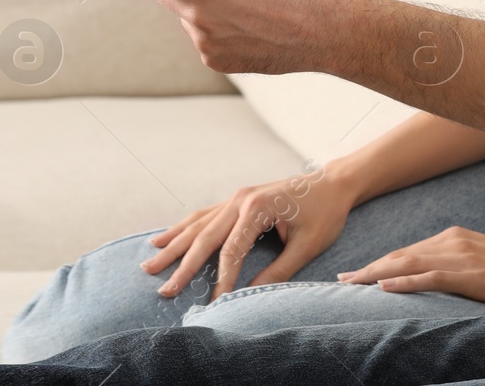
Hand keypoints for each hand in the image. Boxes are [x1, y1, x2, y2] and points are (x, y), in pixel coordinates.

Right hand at [142, 164, 351, 300]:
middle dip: (183, 265)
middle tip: (163, 289)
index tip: (214, 301)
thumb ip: (278, 270)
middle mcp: (241, 199)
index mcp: (258, 208)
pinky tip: (164, 237)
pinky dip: (184, 227)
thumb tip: (250, 295)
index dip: (222, 279)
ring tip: (149, 263)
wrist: (335, 183)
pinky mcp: (237, 199)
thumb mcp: (307, 246)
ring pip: (198, 224)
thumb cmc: (326, 213)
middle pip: (205, 237)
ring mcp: (237, 197)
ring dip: (174, 244)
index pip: (231, 251)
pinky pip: (205, 215)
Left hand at [339, 227, 484, 313]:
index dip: (380, 261)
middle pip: (401, 253)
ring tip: (350, 284)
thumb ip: (457, 268)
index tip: (357, 273)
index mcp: (456, 238)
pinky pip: (431, 276)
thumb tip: (433, 281)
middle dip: (369, 266)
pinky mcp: (472, 275)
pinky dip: (404, 280)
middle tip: (341, 279)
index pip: (409, 250)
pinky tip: (384, 286)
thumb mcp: (484, 265)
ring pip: (409, 262)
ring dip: (376, 272)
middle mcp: (454, 241)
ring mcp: (462, 256)